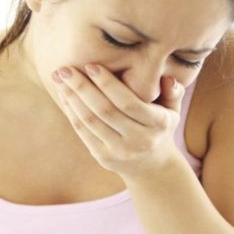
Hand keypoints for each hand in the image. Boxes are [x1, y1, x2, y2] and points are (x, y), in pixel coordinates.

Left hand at [51, 63, 185, 180]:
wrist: (153, 167)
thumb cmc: (160, 128)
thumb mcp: (173, 111)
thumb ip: (173, 92)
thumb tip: (168, 77)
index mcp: (158, 124)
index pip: (128, 102)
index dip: (107, 84)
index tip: (91, 65)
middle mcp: (139, 140)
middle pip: (104, 111)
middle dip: (82, 87)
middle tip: (65, 69)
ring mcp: (120, 151)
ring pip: (90, 121)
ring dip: (72, 98)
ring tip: (59, 78)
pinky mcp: (104, 158)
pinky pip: (83, 132)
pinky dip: (72, 112)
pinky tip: (64, 95)